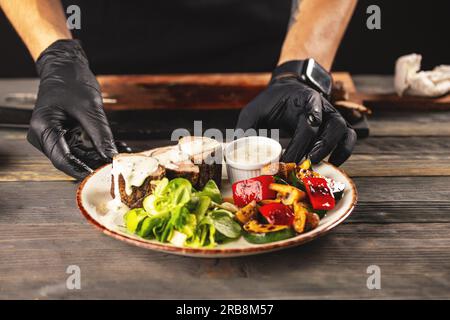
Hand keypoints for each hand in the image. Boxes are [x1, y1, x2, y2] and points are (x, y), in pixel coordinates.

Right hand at [27, 39, 122, 179]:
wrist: (65, 66)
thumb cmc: (71, 80)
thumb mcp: (89, 107)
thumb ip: (100, 134)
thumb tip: (111, 156)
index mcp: (43, 127)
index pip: (61, 159)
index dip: (82, 170)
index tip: (100, 175)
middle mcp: (44, 135)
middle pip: (70, 159)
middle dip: (93, 163)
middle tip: (115, 167)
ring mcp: (54, 136)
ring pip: (78, 155)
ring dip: (98, 157)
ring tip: (120, 157)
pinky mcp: (64, 135)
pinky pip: (81, 147)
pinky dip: (97, 148)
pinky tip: (115, 148)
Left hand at [236, 74, 355, 165]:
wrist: (289, 88)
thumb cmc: (272, 102)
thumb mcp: (255, 110)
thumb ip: (246, 128)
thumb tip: (233, 150)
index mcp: (305, 100)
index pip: (309, 122)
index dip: (300, 144)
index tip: (287, 161)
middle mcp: (324, 107)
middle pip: (332, 128)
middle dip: (319, 149)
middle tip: (303, 166)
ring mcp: (332, 116)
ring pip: (344, 132)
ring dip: (333, 151)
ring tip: (316, 166)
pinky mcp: (336, 125)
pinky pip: (349, 138)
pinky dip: (345, 152)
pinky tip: (332, 164)